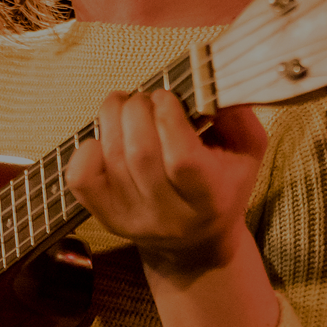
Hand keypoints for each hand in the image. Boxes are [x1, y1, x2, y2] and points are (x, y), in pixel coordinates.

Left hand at [66, 89, 267, 273]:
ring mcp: (131, 218)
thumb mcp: (244, 154)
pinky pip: (81, 178)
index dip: (169, 118)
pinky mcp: (105, 216)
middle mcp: (169, 215)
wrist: (194, 242)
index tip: (167, 96)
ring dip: (111, 117)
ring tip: (124, 105)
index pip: (182, 159)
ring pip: (111, 157)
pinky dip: (86, 149)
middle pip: (140, 153)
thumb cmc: (220, 186)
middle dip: (137, 110)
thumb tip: (212, 84)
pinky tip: (104, 138)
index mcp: (209, 198)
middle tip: (144, 97)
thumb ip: (238, 118)